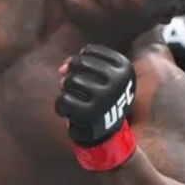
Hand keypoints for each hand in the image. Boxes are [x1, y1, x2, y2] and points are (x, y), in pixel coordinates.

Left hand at [55, 44, 137, 170]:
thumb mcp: (101, 77)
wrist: (109, 133)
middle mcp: (118, 81)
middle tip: (74, 87)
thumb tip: (63, 67)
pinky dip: (60, 106)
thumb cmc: (101, 98)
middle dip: (70, 75)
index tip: (82, 74)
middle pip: (78, 64)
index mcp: (124, 67)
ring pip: (69, 81)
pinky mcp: (91, 114)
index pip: (89, 51)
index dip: (79, 61)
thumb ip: (81, 64)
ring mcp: (105, 97)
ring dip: (65, 90)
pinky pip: (63, 100)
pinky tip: (68, 111)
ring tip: (73, 99)